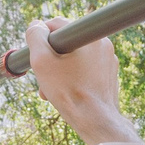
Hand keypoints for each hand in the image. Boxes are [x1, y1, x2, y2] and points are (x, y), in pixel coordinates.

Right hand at [24, 18, 130, 144]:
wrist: (95, 120)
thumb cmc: (69, 91)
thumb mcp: (42, 61)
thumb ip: (35, 37)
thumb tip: (35, 26)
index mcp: (88, 36)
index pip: (57, 24)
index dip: (41, 37)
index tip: (35, 53)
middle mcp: (102, 43)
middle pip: (67, 43)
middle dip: (50, 58)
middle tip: (42, 76)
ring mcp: (108, 59)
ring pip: (76, 56)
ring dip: (60, 69)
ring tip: (52, 89)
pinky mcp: (110, 74)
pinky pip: (86, 68)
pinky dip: (74, 76)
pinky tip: (66, 92)